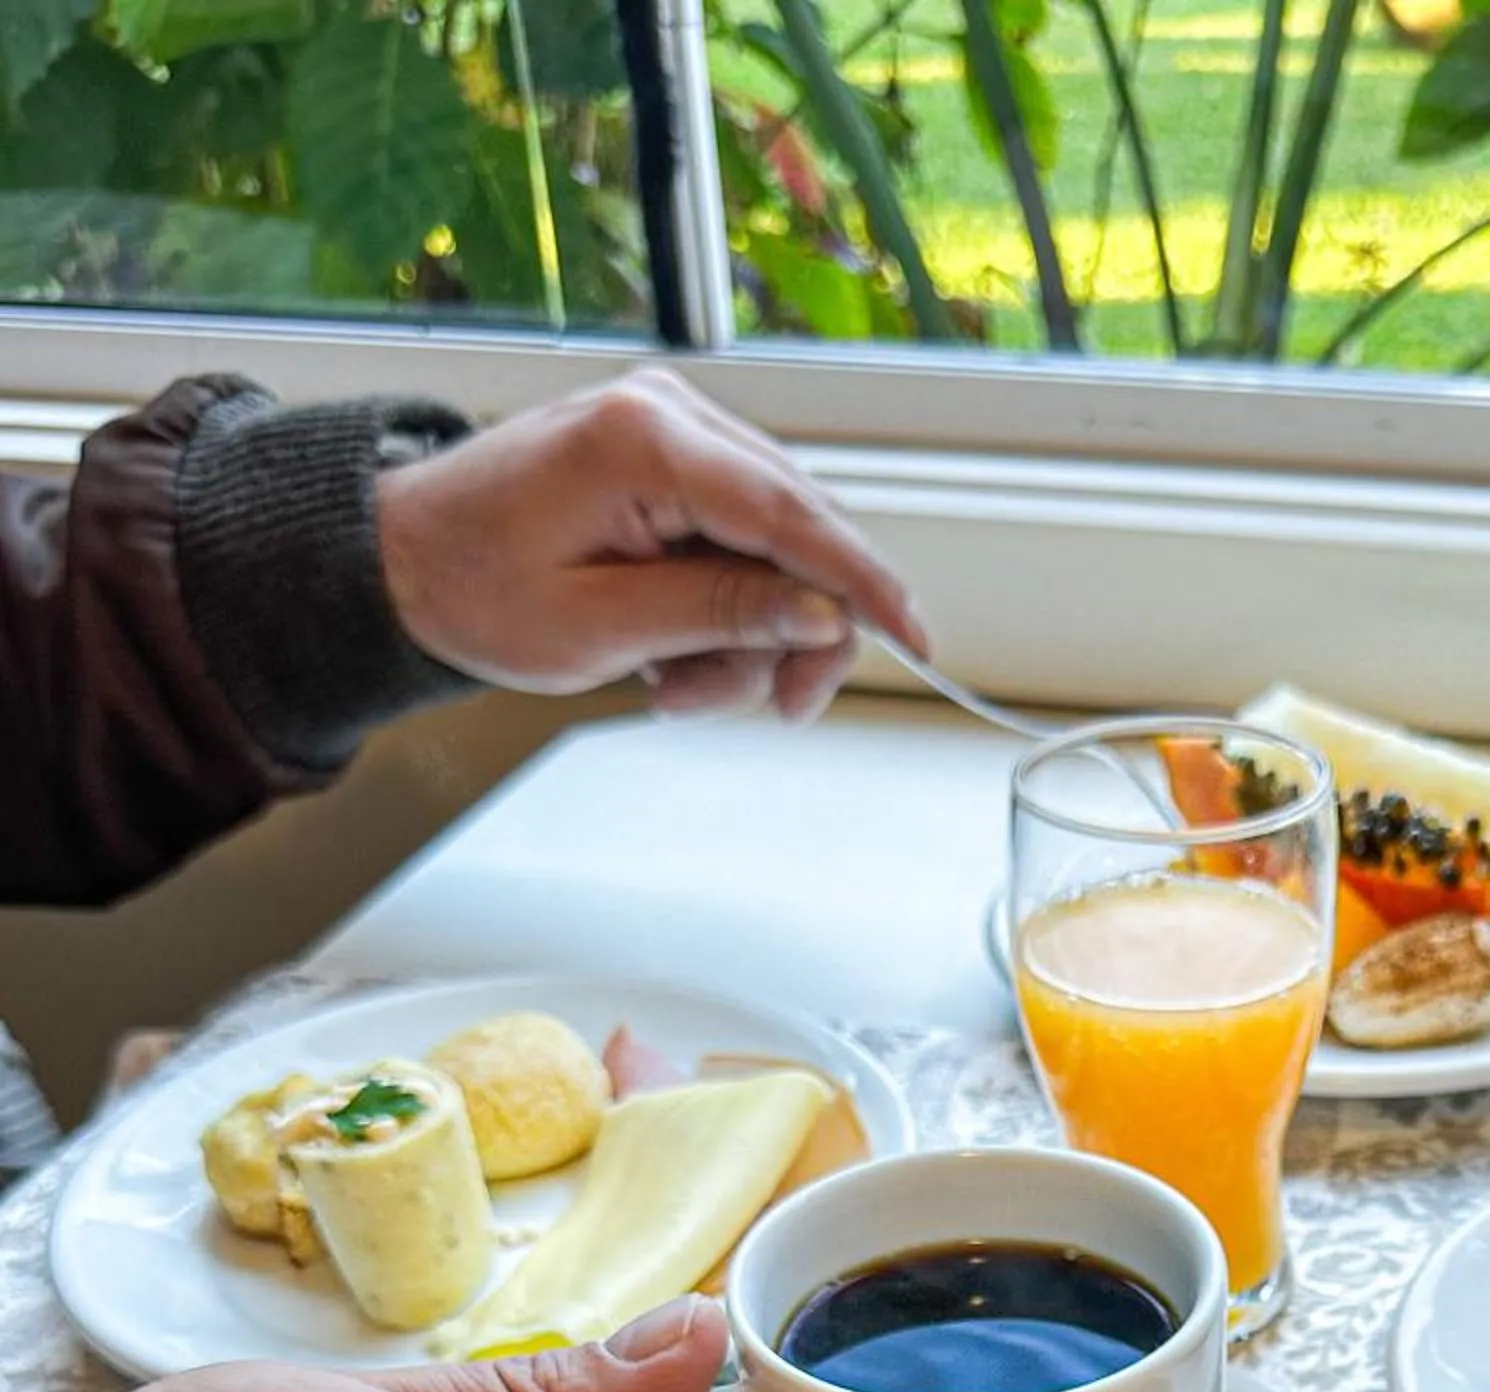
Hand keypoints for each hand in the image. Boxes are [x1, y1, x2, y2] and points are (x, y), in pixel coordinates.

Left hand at [375, 365, 926, 719]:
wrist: (402, 558)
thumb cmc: (473, 589)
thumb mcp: (601, 628)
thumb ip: (720, 613)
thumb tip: (822, 614)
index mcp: (645, 441)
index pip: (792, 514)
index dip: (863, 583)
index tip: (915, 639)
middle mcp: (669, 413)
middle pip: (800, 531)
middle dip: (792, 633)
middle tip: (766, 709)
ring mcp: (672, 428)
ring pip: (779, 546)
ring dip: (747, 634)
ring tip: (673, 687)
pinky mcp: (670, 455)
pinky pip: (742, 538)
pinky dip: (725, 607)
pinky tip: (672, 647)